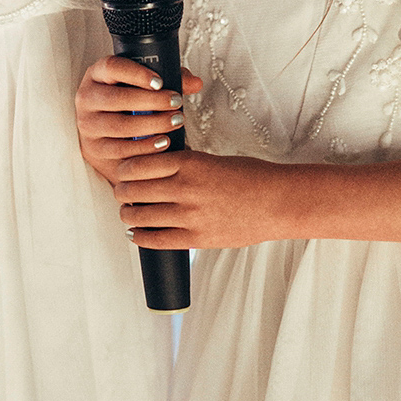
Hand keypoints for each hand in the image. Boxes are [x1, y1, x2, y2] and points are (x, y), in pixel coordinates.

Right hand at [75, 55, 203, 185]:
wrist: (110, 137)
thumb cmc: (129, 105)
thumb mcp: (144, 87)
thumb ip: (171, 80)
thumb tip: (195, 83)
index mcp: (96, 75)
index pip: (111, 66)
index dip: (135, 73)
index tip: (160, 81)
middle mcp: (86, 98)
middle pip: (116, 98)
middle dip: (151, 101)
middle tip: (177, 103)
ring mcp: (87, 125)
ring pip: (119, 125)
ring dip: (152, 124)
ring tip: (176, 122)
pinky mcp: (93, 150)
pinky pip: (120, 150)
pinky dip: (145, 147)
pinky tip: (164, 142)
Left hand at [112, 143, 280, 249]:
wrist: (278, 202)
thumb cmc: (249, 177)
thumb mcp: (211, 159)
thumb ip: (182, 164)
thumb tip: (153, 165)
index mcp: (188, 163)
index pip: (137, 165)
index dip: (124, 169)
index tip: (124, 171)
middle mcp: (184, 188)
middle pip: (131, 191)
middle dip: (122, 191)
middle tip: (123, 192)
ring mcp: (189, 216)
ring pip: (138, 216)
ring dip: (128, 214)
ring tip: (130, 212)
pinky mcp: (196, 239)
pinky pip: (155, 240)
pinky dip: (139, 237)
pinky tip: (136, 234)